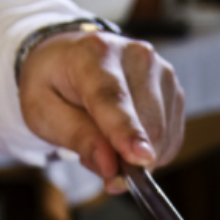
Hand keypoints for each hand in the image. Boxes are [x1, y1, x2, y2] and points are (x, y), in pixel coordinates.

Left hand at [19, 30, 184, 191]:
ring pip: (162, 137)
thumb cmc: (54, 85)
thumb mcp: (45, 113)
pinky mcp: (175, 92)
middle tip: (98, 162)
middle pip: (148, 125)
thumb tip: (111, 166)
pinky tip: (126, 138)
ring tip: (107, 140)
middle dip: (128, 161)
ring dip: (136, 158)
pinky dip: (149, 153)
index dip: (127, 131)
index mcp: (95, 53)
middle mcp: (137, 56)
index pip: (114, 98)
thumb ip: (77, 137)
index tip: (140, 158)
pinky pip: (169, 142)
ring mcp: (162, 73)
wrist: (70, 58)